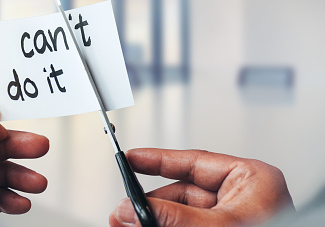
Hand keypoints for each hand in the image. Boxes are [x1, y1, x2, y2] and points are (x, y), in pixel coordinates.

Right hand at [110, 149, 293, 226]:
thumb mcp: (216, 226)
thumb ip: (173, 216)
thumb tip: (133, 207)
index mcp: (252, 180)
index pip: (195, 161)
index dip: (158, 159)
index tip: (132, 158)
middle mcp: (242, 197)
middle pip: (183, 191)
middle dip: (151, 201)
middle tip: (125, 208)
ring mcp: (234, 218)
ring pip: (182, 212)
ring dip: (154, 218)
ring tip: (130, 222)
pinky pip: (187, 225)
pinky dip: (166, 226)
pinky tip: (147, 226)